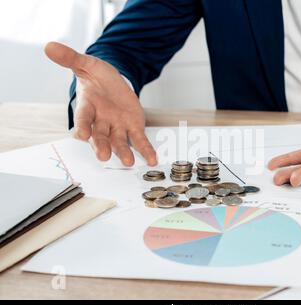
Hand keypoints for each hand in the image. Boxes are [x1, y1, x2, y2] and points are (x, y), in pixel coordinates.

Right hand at [44, 42, 156, 166]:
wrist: (113, 81)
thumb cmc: (97, 76)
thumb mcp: (86, 64)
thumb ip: (71, 58)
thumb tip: (50, 47)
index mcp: (87, 107)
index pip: (83, 118)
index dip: (82, 126)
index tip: (81, 134)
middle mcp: (101, 121)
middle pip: (99, 136)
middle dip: (101, 145)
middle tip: (102, 156)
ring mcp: (117, 127)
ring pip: (119, 142)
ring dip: (123, 152)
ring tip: (128, 162)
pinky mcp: (133, 128)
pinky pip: (139, 141)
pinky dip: (145, 150)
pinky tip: (152, 159)